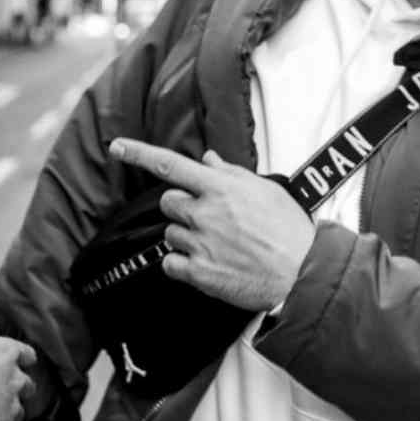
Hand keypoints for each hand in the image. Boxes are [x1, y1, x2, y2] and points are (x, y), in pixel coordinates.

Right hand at [0, 335, 36, 420]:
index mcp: (4, 353)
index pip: (26, 354)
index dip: (23, 360)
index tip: (21, 364)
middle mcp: (14, 379)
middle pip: (27, 386)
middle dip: (18, 390)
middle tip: (1, 394)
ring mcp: (11, 408)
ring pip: (19, 414)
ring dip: (7, 416)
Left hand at [109, 139, 313, 311]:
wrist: (302, 274)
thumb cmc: (287, 229)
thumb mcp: (263, 190)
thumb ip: (230, 173)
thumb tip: (208, 159)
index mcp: (220, 188)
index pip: (171, 164)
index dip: (139, 153)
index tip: (116, 146)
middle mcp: (206, 213)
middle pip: (168, 202)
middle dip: (182, 208)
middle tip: (208, 219)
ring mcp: (200, 243)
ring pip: (171, 234)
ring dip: (186, 238)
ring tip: (218, 246)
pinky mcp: (199, 273)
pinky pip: (170, 264)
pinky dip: (182, 265)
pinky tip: (207, 264)